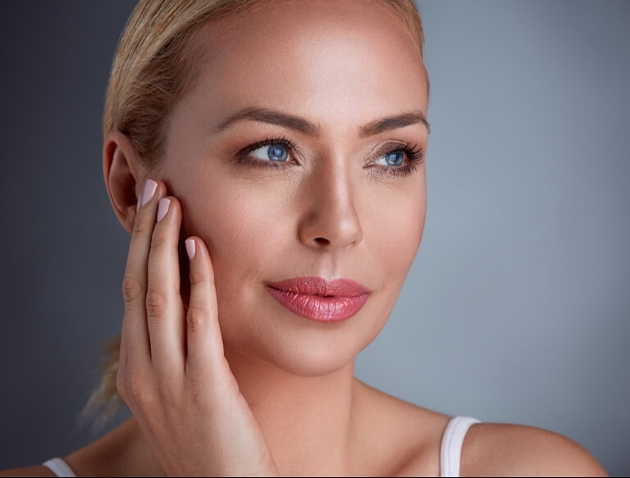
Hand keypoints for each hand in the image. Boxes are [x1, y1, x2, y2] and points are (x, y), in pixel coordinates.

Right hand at [116, 179, 277, 475]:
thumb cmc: (208, 441)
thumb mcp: (180, 393)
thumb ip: (177, 351)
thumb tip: (190, 305)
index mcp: (136, 371)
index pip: (131, 296)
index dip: (139, 250)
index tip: (150, 212)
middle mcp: (143, 371)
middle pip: (137, 287)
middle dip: (145, 235)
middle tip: (154, 190)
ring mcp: (169, 380)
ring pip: (159, 298)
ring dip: (163, 246)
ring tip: (170, 204)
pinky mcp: (204, 387)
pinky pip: (198, 324)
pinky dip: (197, 282)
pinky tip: (200, 248)